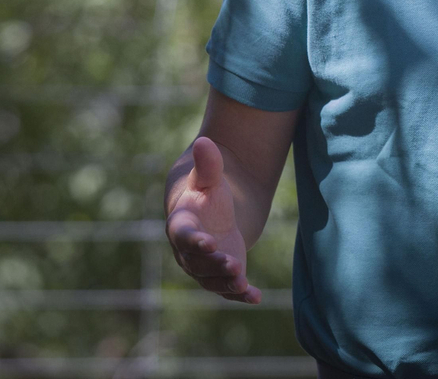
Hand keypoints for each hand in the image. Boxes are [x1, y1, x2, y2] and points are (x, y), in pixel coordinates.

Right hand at [166, 136, 261, 303]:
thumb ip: (208, 164)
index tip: (208, 242)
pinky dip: (241, 296)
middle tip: (232, 266)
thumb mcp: (208, 177)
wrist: (209, 212)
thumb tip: (205, 140)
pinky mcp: (220, 275)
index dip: (194, 240)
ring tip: (243, 283)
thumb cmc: (206, 193)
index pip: (183, 236)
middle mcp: (188, 250)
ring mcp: (204, 266)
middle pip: (197, 263)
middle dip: (214, 265)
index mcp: (181, 225)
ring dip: (226, 283)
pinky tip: (256, 297)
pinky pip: (227, 290)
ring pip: (211, 280)